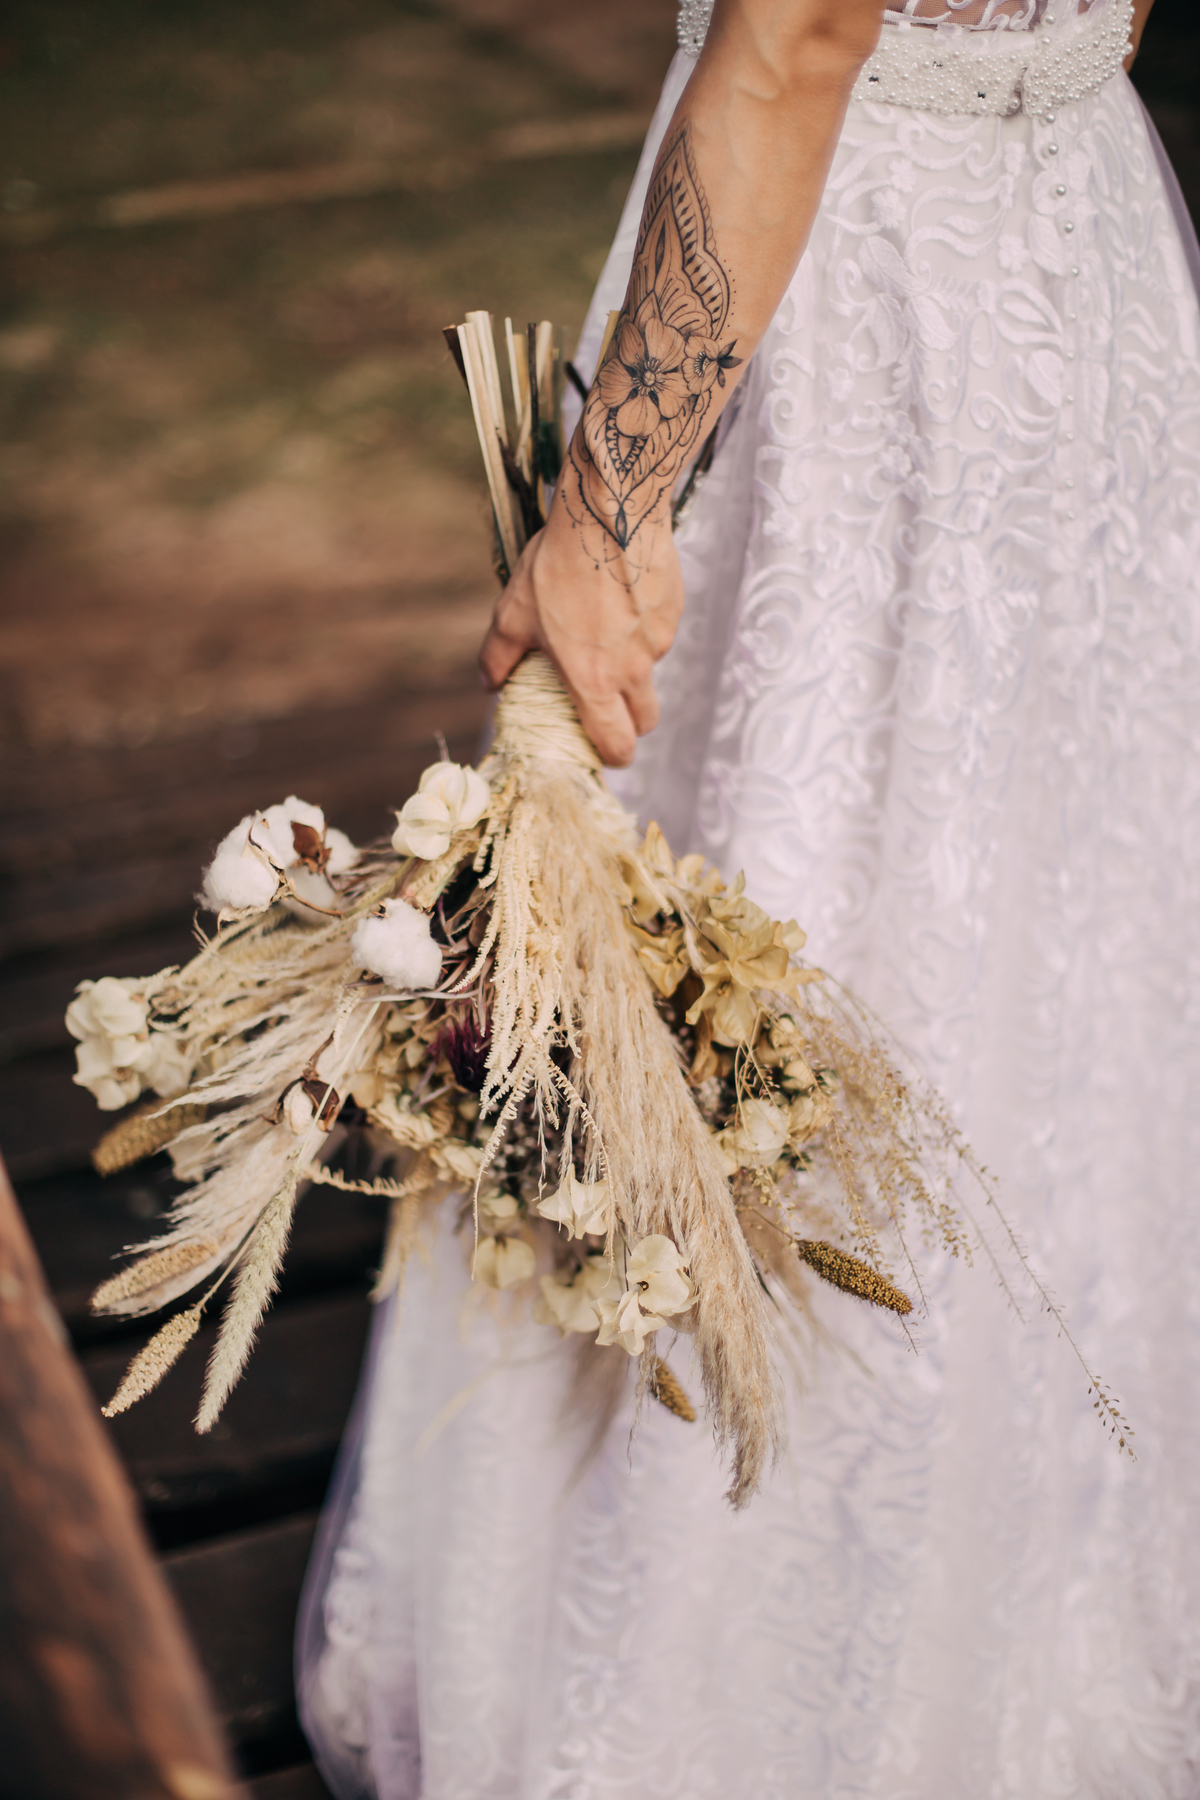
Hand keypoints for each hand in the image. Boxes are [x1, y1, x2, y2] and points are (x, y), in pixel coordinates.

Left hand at [478, 498, 684, 767]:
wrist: (611, 513)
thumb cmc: (559, 564)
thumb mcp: (514, 611)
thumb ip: (499, 656)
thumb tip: (488, 683)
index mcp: (594, 679)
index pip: (617, 743)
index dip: (613, 756)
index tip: (604, 751)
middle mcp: (633, 668)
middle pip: (645, 720)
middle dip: (629, 723)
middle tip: (606, 706)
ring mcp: (658, 641)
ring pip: (650, 673)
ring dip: (633, 671)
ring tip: (604, 634)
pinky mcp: (673, 613)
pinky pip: (658, 636)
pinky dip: (642, 632)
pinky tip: (619, 601)